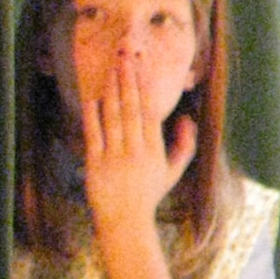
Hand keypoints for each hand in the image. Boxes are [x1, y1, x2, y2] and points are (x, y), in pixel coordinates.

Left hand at [81, 53, 195, 235]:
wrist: (126, 221)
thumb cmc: (149, 194)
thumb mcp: (172, 172)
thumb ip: (184, 145)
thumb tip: (187, 118)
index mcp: (154, 150)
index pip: (150, 111)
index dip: (146, 87)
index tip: (143, 67)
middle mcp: (135, 150)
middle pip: (132, 109)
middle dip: (128, 81)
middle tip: (125, 57)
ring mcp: (114, 157)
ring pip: (114, 118)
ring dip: (112, 92)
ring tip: (111, 70)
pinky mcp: (95, 164)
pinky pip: (94, 135)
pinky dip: (93, 116)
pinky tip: (92, 98)